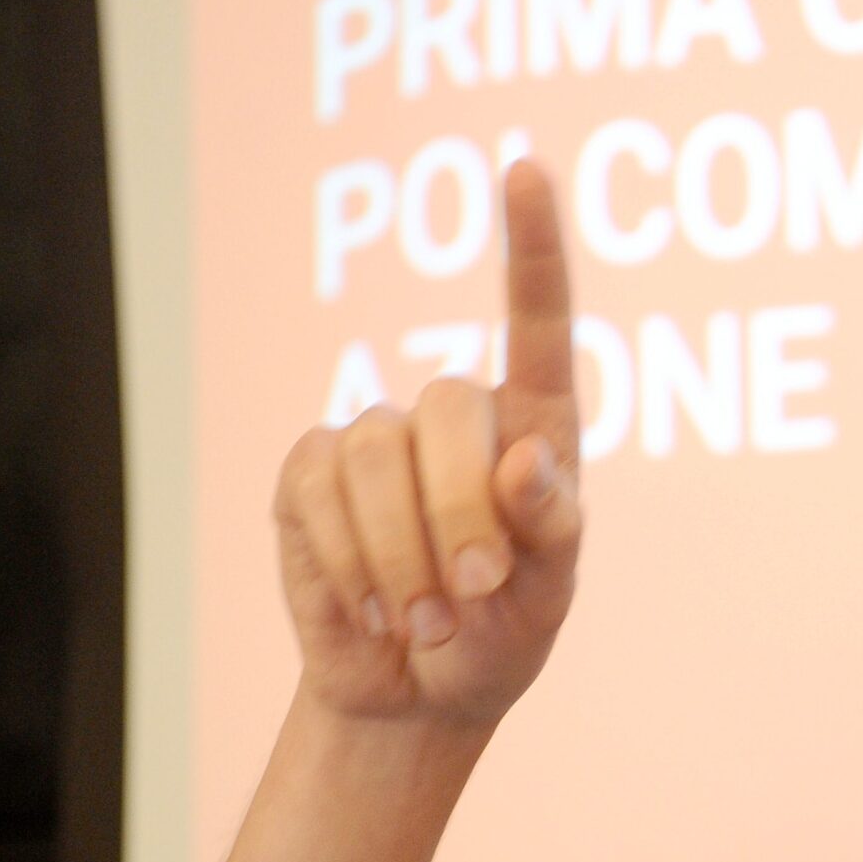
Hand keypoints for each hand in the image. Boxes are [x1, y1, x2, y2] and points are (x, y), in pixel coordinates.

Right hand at [274, 161, 581, 727]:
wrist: (419, 692)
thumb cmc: (502, 636)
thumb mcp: (548, 597)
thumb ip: (552, 530)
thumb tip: (527, 460)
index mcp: (534, 429)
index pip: (538, 324)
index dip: (531, 246)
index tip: (525, 169)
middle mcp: (456, 418)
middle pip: (448, 411)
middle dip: (459, 517)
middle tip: (471, 598)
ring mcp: (376, 439)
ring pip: (374, 459)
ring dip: (403, 558)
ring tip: (425, 621)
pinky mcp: (310, 474)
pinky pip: (318, 494)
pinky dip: (351, 566)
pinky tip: (375, 607)